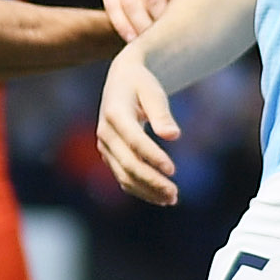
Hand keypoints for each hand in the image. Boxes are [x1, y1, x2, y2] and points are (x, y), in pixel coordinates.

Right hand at [94, 45, 182, 205]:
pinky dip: (140, 189)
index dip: (152, 156)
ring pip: (124, 175)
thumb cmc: (141, 83)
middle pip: (128, 163)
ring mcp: (105, 146)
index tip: (172, 170)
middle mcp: (105, 133)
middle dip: (151, 181)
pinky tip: (159, 197)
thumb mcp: (153, 91)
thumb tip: (173, 136)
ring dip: (146, 190)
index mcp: (115, 113)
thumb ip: (162, 113)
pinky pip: (123, 177)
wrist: (121, 80)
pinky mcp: (109, 155)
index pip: (134, 140)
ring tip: (171, 199)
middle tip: (174, 193)